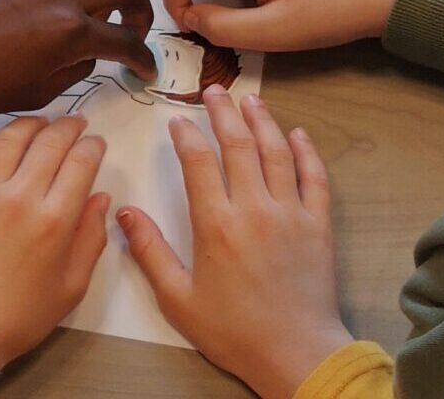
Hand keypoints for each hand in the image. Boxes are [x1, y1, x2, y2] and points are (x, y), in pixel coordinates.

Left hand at [0, 116, 111, 369]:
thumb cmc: (19, 315)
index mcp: (55, 220)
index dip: (93, 146)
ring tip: (43, 124)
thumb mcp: (72, 286)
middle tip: (77, 124)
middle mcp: (20, 196)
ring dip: (31, 124)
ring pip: (11, 137)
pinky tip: (2, 141)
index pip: (81, 162)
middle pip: (50, 141)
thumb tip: (101, 198)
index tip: (97, 143)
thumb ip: (91, 238)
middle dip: (69, 126)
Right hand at [118, 86, 351, 397]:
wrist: (295, 352)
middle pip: (238, 145)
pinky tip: (297, 134)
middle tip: (214, 91)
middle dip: (223, 113)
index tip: (177, 121)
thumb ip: (150, 252)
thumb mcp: (177, 298)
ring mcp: (290, 213)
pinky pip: (314, 177)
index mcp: (216, 224)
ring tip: (250, 100)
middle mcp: (254, 209)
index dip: (186, 136)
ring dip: (263, 121)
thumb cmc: (232, 330)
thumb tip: (125, 213)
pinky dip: (306, 152)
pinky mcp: (318, 225)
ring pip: (277, 152)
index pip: (199, 162)